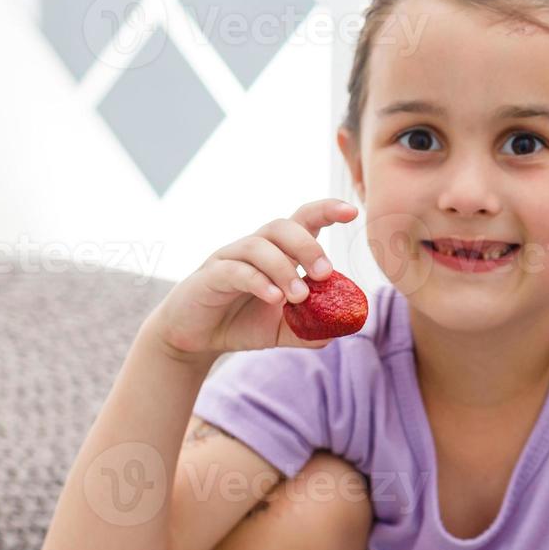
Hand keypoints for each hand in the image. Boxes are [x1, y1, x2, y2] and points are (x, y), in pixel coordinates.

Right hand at [149, 199, 359, 358]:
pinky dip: (259, 281)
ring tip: (299, 296)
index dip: (326, 211)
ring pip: (259, 246)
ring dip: (284, 268)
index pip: (304, 220)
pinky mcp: (210, 276)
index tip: (352, 212)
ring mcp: (231, 258)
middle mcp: (256, 248)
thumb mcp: (283, 330)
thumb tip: (340, 330)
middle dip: (309, 246)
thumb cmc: (243, 322)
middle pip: (283, 226)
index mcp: (279, 252)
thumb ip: (311, 329)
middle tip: (325, 274)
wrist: (197, 338)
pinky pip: (235, 270)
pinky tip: (274, 298)